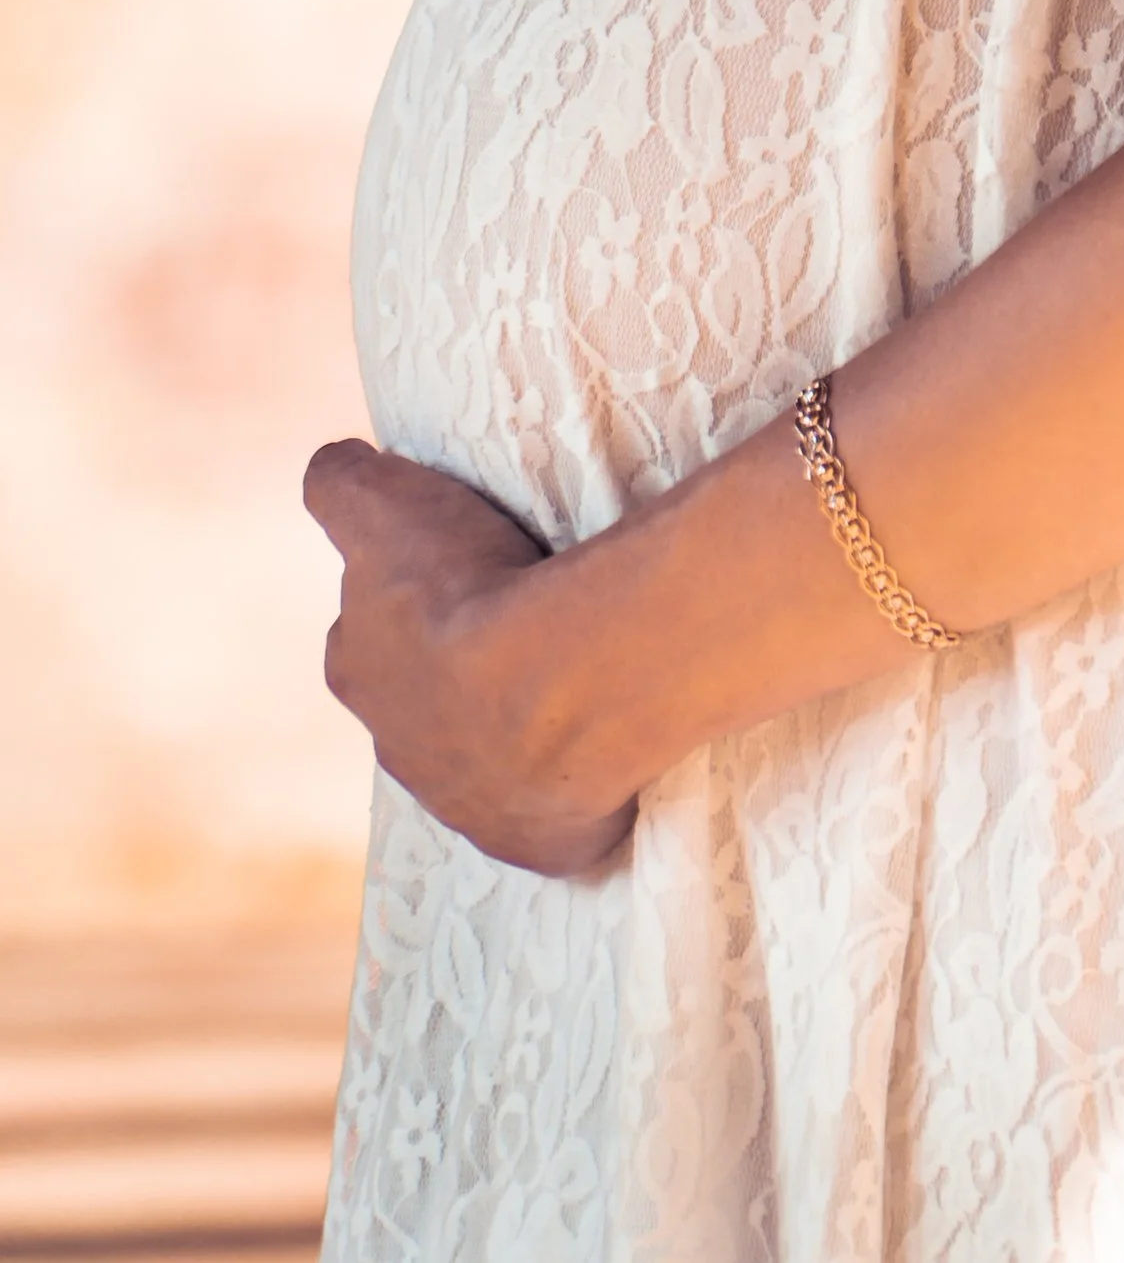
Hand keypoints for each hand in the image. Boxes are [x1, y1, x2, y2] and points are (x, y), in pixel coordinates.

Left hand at [305, 440, 634, 878]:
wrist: (552, 687)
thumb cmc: (464, 588)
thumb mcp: (383, 502)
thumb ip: (339, 483)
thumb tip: (336, 468)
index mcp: (358, 669)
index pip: (372, 628)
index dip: (413, 597)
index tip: (461, 570)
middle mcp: (401, 751)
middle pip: (426, 700)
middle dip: (458, 670)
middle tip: (520, 619)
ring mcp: (470, 807)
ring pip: (487, 758)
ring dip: (517, 726)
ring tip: (572, 674)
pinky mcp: (539, 843)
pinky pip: (553, 815)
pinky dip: (571, 790)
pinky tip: (600, 751)